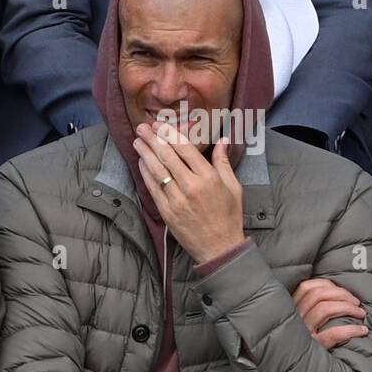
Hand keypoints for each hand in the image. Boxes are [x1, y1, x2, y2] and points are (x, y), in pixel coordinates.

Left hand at [133, 121, 244, 263]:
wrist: (219, 247)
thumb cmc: (229, 216)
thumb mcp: (233, 187)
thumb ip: (223, 162)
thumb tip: (222, 140)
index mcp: (208, 178)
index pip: (185, 149)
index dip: (170, 134)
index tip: (160, 124)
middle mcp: (191, 186)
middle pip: (167, 157)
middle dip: (153, 139)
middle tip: (142, 127)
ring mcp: (177, 200)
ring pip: (157, 171)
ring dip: (145, 153)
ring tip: (137, 141)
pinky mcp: (167, 212)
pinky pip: (153, 188)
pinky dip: (146, 174)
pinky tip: (141, 163)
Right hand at [291, 277, 368, 349]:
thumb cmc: (304, 349)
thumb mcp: (301, 326)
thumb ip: (310, 310)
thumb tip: (336, 295)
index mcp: (291, 312)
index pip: (306, 288)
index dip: (327, 285)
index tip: (341, 291)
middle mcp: (294, 321)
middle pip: (318, 295)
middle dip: (342, 294)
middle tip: (356, 302)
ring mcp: (303, 335)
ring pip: (325, 309)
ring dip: (348, 308)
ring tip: (361, 313)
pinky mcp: (313, 349)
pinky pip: (333, 334)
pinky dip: (351, 330)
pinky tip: (362, 331)